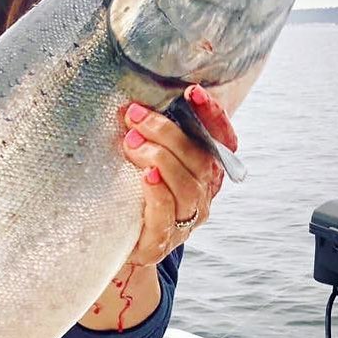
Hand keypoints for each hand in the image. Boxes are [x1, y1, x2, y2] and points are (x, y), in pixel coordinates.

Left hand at [121, 84, 237, 265]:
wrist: (115, 245)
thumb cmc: (134, 194)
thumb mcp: (146, 161)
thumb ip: (151, 137)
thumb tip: (133, 105)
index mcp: (206, 173)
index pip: (222, 141)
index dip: (213, 116)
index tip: (193, 92)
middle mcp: (203, 196)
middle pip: (199, 158)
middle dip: (167, 131)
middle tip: (136, 115)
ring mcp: (185, 220)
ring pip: (186, 185)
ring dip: (159, 157)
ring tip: (132, 141)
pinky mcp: (161, 241)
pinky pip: (165, 214)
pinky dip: (157, 192)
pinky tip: (146, 175)